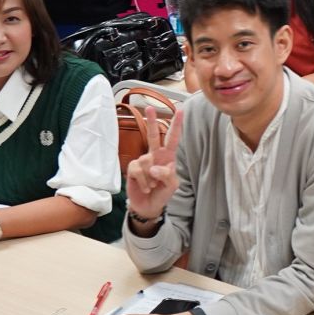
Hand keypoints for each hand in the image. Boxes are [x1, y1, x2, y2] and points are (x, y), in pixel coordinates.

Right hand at [124, 103, 182, 220]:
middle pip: (153, 135)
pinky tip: (145, 187)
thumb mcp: (172, 185)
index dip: (176, 126)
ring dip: (151, 177)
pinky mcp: (133, 169)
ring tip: (152, 185)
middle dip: (151, 121)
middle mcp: (155, 155)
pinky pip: (137, 170)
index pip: (173, 138)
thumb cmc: (162, 193)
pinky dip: (143, 181)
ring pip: (146, 161)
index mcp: (168, 157)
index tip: (180, 111)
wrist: (149, 206)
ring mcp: (143, 161)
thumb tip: (154, 167)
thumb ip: (167, 175)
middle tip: (149, 108)